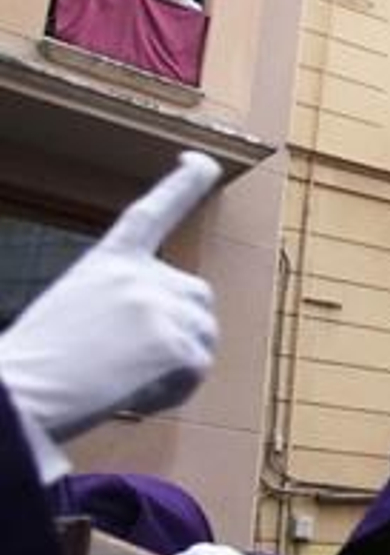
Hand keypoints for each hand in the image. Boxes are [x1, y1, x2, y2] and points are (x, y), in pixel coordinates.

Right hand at [0, 153, 220, 470]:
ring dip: (177, 364)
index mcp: (108, 260)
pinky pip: (196, 371)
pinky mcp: (176, 344)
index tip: (202, 160)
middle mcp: (140, 275)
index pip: (153, 212)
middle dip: (182, 328)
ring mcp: (161, 306)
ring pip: (204, 336)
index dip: (183, 184)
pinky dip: (173, 391)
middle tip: (131, 360)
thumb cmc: (38, 362)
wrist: (21, 394)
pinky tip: (130, 394)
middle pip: (197, 297)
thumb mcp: (79, 309)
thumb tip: (175, 330)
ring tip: (122, 379)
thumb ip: (128, 302)